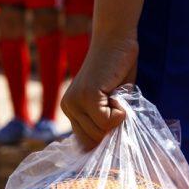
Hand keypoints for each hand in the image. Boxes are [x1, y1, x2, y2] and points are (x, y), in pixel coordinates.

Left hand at [61, 35, 138, 149]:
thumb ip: (105, 121)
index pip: (85, 143)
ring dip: (117, 118)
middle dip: (112, 128)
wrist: (116, 40)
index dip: (104, 138)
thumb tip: (111, 148)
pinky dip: (120, 112)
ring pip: (100, 132)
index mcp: (71, 110)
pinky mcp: (87, 96)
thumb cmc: (118, 70)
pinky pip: (106, 121)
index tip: (116, 125)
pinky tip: (117, 92)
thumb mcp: (110, 101)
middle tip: (118, 103)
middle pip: (94, 141)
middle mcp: (68, 107)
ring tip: (116, 95)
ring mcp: (75, 102)